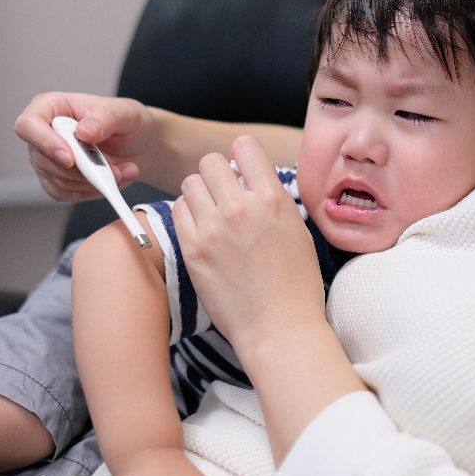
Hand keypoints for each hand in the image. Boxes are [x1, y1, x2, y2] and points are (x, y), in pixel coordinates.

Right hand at [13, 92, 154, 201]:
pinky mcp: (56, 180)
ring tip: (122, 172)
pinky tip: (111, 182)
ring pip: (57, 180)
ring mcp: (47, 158)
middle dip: (82, 170)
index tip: (70, 159)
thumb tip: (83, 132)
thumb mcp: (126, 113)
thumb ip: (106, 118)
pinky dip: (91, 192)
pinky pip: (66, 194)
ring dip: (92, 182)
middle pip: (43, 160)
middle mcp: (43, 133)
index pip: (28, 125)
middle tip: (115, 171)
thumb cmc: (126, 121)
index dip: (45, 143)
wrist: (137, 144)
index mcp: (51, 107)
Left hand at [171, 135, 326, 353]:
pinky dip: (189, 216)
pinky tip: (202, 232)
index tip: (244, 173)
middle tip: (225, 196)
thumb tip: (250, 177)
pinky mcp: (192, 249)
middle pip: (211, 161)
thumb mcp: (296, 231)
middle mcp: (240, 207)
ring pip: (190, 183)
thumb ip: (271, 199)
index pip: (244, 146)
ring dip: (200, 194)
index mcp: (272, 199)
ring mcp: (212, 228)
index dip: (242, 158)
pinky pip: (178, 210)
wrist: (279, 329)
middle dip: (218, 175)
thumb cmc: (296, 285)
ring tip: (212, 215)